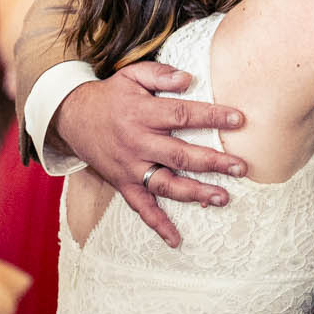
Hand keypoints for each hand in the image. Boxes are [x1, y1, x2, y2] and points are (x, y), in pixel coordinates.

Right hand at [53, 64, 248, 247]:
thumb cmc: (110, 96)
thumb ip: (160, 73)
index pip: (183, 115)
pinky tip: (176, 239)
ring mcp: (130, 167)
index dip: (212, 117)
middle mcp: (138, 142)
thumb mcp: (131, 75)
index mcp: (143, 113)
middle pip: (180, 155)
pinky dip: (158, 225)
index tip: (239, 120)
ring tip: (223, 198)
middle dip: (213, 162)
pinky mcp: (123, 184)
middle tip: (241, 167)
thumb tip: (189, 78)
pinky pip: (141, 207)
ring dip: (195, 193)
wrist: (72, 119)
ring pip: (166, 184)